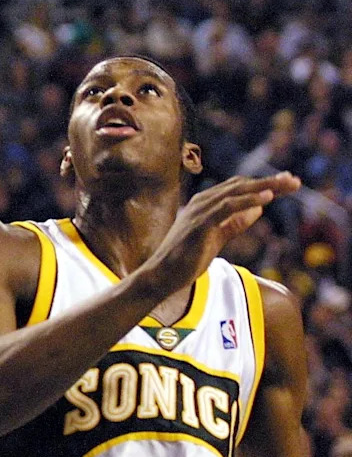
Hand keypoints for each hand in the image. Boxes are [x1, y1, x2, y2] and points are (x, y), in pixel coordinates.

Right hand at [142, 172, 299, 294]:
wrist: (162, 276)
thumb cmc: (186, 259)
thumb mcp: (217, 237)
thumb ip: (235, 223)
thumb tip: (259, 208)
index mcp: (205, 204)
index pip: (238, 188)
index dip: (264, 185)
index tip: (287, 183)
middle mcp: (202, 202)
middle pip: (241, 185)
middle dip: (270, 182)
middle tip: (295, 180)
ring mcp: (200, 211)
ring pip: (237, 191)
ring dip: (265, 186)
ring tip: (288, 184)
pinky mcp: (200, 224)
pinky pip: (227, 206)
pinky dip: (248, 200)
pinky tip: (267, 197)